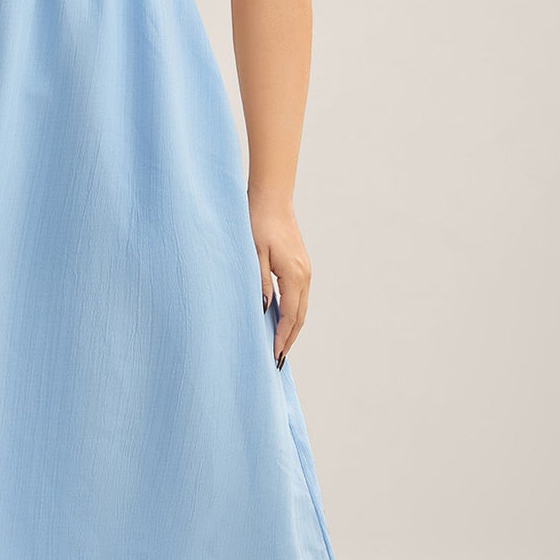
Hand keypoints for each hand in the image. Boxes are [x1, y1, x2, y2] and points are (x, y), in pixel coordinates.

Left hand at [248, 188, 309, 368]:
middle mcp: (304, 275)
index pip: (290, 316)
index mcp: (294, 275)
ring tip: (280, 346)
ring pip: (301, 307)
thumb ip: (260, 284)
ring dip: (292, 328)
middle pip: (300, 316)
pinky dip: (292, 313)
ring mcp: (305, 270)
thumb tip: (264, 311)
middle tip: (278, 360)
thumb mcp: (254, 255)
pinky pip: (298, 297)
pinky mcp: (300, 265)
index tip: (273, 357)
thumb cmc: (258, 223)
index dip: (282, 338)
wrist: (271, 199)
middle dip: (289, 339)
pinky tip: (281, 319)